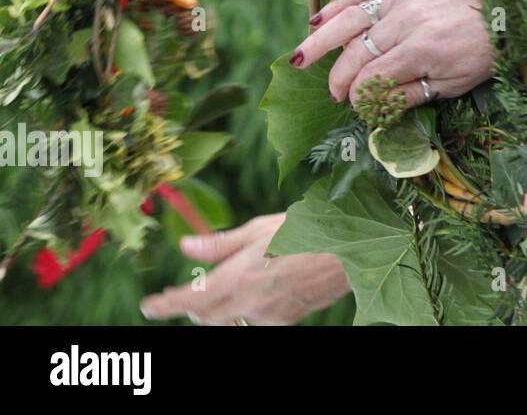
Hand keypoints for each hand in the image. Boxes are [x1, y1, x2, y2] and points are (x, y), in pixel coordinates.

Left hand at [139, 213, 351, 325]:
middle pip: (204, 317)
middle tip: (187, 293)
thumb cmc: (308, 228)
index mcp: (238, 276)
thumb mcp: (260, 228)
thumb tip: (186, 246)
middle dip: (191, 306)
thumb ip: (220, 244)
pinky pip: (253, 323)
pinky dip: (245, 314)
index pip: (187, 299)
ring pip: (228, 323)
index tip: (149, 305)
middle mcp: (249, 302)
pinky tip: (254, 297)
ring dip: (216, 313)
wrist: (352, 249)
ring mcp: (268, 315)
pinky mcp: (286, 320)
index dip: (163, 305)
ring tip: (220, 295)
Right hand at [293, 0, 495, 106]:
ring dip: (320, 40)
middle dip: (339, 77)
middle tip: (332, 94)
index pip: (373, 78)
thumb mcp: (454, 84)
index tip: (354, 106)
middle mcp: (407, 20)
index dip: (358, 96)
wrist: (502, 6)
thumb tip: (374, 108)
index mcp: (423, 50)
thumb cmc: (480, 51)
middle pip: (357, 52)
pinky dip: (337, 5)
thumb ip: (412, 95)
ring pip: (350, 20)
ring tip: (298, 58)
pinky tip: (316, 20)